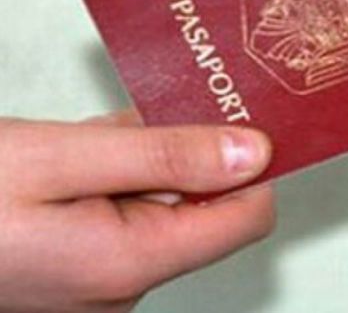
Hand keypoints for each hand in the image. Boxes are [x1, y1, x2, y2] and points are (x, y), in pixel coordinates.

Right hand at [0, 111, 273, 312]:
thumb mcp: (59, 157)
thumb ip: (164, 155)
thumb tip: (251, 153)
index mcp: (130, 261)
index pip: (245, 216)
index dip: (255, 163)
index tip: (247, 114)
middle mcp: (122, 281)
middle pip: (203, 206)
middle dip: (191, 150)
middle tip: (167, 98)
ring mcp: (98, 277)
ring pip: (161, 202)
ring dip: (150, 157)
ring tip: (113, 125)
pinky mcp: (78, 262)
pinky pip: (125, 209)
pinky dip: (120, 173)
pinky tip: (92, 147)